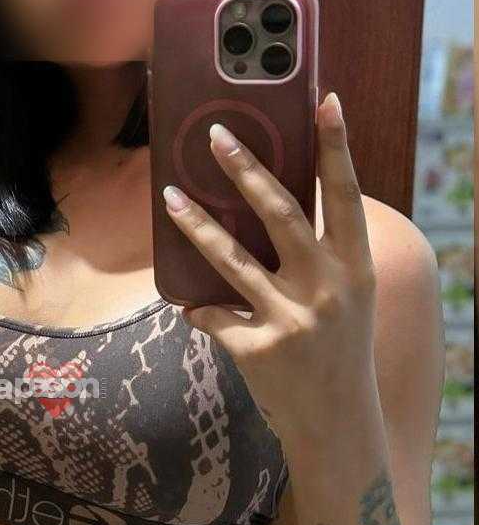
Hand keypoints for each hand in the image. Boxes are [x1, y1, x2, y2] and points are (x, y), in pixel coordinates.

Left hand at [161, 92, 376, 442]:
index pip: (344, 194)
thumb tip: (272, 200)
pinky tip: (190, 304)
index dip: (336, 147)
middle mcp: (327, 288)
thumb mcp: (348, 297)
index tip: (325, 101)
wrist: (337, 423)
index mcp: (355, 267)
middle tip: (215, 134)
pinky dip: (199, 308)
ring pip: (231, 258)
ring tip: (170, 195)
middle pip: (279, 213)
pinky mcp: (257, 349)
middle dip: (244, 168)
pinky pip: (213, 314)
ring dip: (196, 223)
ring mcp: (291, 319)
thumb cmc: (339, 349)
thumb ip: (322, 253)